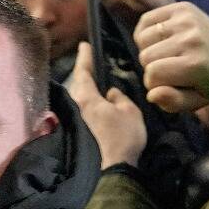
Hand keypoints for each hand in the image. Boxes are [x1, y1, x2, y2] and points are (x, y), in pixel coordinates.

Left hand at [66, 43, 146, 169]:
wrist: (117, 164)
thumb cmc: (124, 135)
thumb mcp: (129, 110)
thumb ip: (118, 96)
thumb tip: (110, 92)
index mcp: (88, 98)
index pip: (83, 72)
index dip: (84, 57)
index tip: (84, 45)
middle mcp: (80, 105)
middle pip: (79, 81)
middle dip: (83, 67)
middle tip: (88, 54)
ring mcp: (82, 116)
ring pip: (81, 92)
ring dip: (85, 80)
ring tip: (93, 70)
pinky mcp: (86, 125)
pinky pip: (85, 101)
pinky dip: (89, 92)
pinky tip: (96, 92)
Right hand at [134, 4, 208, 111]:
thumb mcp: (197, 100)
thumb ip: (173, 102)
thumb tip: (151, 94)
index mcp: (196, 64)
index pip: (153, 74)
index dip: (155, 83)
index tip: (168, 84)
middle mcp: (191, 38)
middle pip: (146, 56)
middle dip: (152, 67)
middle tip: (170, 69)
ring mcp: (186, 19)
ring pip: (143, 38)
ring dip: (149, 50)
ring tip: (166, 54)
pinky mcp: (182, 7)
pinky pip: (146, 20)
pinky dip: (147, 33)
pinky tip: (161, 40)